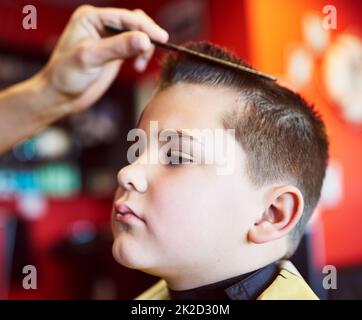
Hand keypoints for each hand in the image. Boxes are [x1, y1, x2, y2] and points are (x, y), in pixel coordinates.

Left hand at [39, 5, 167, 113]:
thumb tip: (145, 40)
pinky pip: (135, 47)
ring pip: (137, 34)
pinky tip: (139, 66)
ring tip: (140, 64)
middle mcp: (101, 24)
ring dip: (145, 46)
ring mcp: (109, 38)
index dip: (144, 26)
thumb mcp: (91, 58)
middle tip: (156, 49)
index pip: (124, 17)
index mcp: (90, 17)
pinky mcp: (115, 53)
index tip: (161, 38)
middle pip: (134, 22)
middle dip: (147, 35)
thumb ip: (118, 47)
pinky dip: (142, 54)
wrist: (61, 96)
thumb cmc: (67, 75)